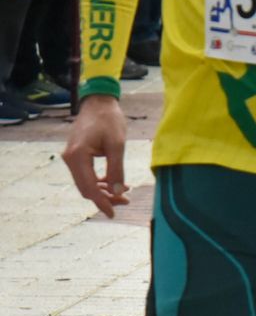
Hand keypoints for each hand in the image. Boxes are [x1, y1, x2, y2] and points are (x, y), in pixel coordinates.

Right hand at [63, 95, 129, 217]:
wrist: (98, 102)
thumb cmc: (109, 120)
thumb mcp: (117, 144)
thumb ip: (117, 169)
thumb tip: (118, 192)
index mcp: (77, 156)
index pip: (89, 187)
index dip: (102, 202)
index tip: (114, 213)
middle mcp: (70, 159)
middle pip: (86, 188)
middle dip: (105, 197)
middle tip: (126, 201)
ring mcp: (71, 157)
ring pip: (86, 182)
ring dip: (104, 190)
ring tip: (125, 193)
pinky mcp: (76, 155)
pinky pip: (86, 174)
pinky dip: (100, 180)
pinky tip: (116, 182)